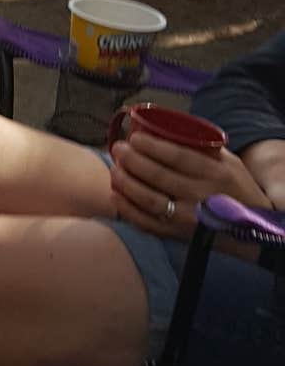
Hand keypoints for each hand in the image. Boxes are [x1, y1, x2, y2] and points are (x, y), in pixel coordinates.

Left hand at [109, 126, 259, 236]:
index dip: (151, 146)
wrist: (250, 230)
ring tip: (114, 168)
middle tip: (118, 148)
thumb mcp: (229, 163)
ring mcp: (188, 218)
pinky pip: (145, 222)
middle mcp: (201, 196)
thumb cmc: (236, 188)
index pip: (177, 156)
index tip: (133, 138)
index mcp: (215, 174)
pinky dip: (126, 208)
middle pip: (157, 175)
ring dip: (125, 182)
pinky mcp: (176, 235)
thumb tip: (165, 130)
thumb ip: (202, 148)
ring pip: (147, 199)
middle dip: (131, 159)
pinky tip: (116, 194)